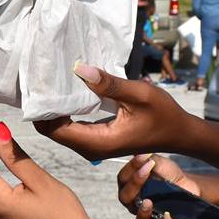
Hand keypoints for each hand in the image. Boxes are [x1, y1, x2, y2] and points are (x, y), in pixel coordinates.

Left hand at [34, 63, 193, 160]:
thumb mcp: (139, 93)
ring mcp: (93, 147)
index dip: (42, 110)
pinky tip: (64, 93)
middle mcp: (91, 149)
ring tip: (48, 83)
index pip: (56, 130)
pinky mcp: (96, 140)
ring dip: (52, 110)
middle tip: (40, 80)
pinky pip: (71, 128)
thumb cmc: (163, 114)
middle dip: (43, 109)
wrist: (180, 134)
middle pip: (52, 131)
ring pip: (60, 131)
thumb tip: (78, 69)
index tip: (38, 85)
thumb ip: (109, 84)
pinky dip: (64, 113)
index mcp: (99, 142)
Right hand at [115, 153, 196, 218]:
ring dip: (142, 213)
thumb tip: (138, 151)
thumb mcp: (159, 162)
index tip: (144, 158)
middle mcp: (134, 203)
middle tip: (146, 172)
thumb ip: (148, 158)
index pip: (122, 178)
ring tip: (149, 202)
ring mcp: (148, 215)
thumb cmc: (167, 173)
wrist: (187, 184)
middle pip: (125, 198)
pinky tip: (169, 215)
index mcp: (129, 186)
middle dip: (134, 185)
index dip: (131, 168)